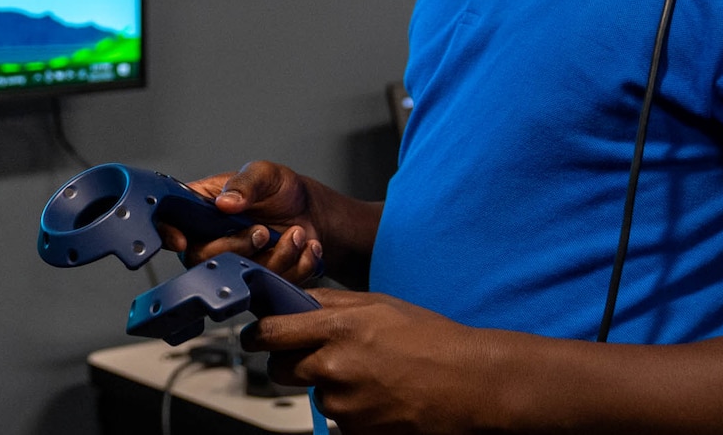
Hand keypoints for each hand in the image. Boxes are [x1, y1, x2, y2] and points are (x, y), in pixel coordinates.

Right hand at [155, 160, 325, 285]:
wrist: (313, 212)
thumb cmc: (281, 189)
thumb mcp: (265, 174)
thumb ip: (246, 183)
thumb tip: (225, 202)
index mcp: (202, 207)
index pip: (170, 221)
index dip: (167, 233)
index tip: (182, 241)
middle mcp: (211, 238)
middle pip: (202, 258)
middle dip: (237, 247)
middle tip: (263, 231)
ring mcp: (234, 262)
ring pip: (240, 275)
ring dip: (277, 256)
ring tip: (296, 233)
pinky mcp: (258, 280)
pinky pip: (272, 284)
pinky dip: (296, 266)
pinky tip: (306, 246)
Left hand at [244, 288, 491, 434]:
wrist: (468, 384)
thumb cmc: (430, 339)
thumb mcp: (378, 304)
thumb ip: (331, 304)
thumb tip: (294, 301)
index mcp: (337, 329)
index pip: (271, 333)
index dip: (257, 335)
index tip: (254, 337)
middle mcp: (334, 367)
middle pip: (281, 369)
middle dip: (291, 362)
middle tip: (318, 356)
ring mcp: (344, 404)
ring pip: (313, 394)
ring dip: (328, 386)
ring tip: (368, 375)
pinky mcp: (356, 432)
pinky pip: (337, 419)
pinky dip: (351, 409)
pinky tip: (378, 395)